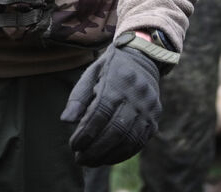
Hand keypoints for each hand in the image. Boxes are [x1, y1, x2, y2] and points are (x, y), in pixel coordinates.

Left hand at [59, 40, 161, 166]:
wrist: (143, 58)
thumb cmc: (111, 68)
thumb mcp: (91, 74)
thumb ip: (78, 97)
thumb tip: (66, 121)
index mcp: (117, 83)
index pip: (99, 115)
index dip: (85, 134)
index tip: (73, 145)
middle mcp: (136, 97)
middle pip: (115, 131)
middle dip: (95, 150)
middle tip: (80, 160)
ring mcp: (148, 109)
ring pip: (129, 140)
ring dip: (108, 156)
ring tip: (91, 162)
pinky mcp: (154, 119)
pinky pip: (139, 142)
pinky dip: (122, 154)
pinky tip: (107, 158)